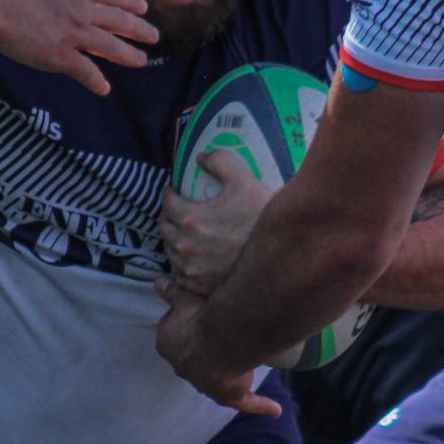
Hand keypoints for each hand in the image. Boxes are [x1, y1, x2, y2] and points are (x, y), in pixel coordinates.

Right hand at [0, 0, 158, 94]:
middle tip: (154, 36)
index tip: (143, 8)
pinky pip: (85, 71)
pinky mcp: (60, 55)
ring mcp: (73, 34)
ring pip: (110, 46)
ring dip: (128, 55)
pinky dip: (96, 81)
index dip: (128, 2)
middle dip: (139, 29)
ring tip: (141, 61)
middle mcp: (80, 11)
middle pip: (118, 20)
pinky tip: (104, 89)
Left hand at [154, 282, 280, 416]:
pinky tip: (275, 409)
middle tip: (220, 335)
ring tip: (239, 365)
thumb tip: (157, 282)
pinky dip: (259, 404)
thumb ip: (170, 290)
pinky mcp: (228, 395)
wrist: (220, 340)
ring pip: (214, 379)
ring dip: (225, 372)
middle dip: (203, 350)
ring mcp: (204, 384)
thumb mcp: (183, 297)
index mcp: (167, 344)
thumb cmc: (201, 316)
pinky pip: (245, 403)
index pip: (173, 334)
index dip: (186, 324)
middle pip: (192, 357)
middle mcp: (183, 368)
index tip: (199, 314)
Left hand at [160, 150, 273, 293]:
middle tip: (178, 211)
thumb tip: (201, 158)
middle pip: (164, 228)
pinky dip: (183, 265)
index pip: (167, 203)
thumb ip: (219, 162)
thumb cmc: (260, 216)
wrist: (279, 254)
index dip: (169, 194)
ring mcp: (191, 268)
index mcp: (190, 218)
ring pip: (171, 252)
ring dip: (174, 240)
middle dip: (168, 216)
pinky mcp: (200, 285)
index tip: (174, 191)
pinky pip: (181, 274)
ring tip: (184, 234)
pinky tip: (193, 258)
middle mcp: (185, 245)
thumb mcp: (243, 180)